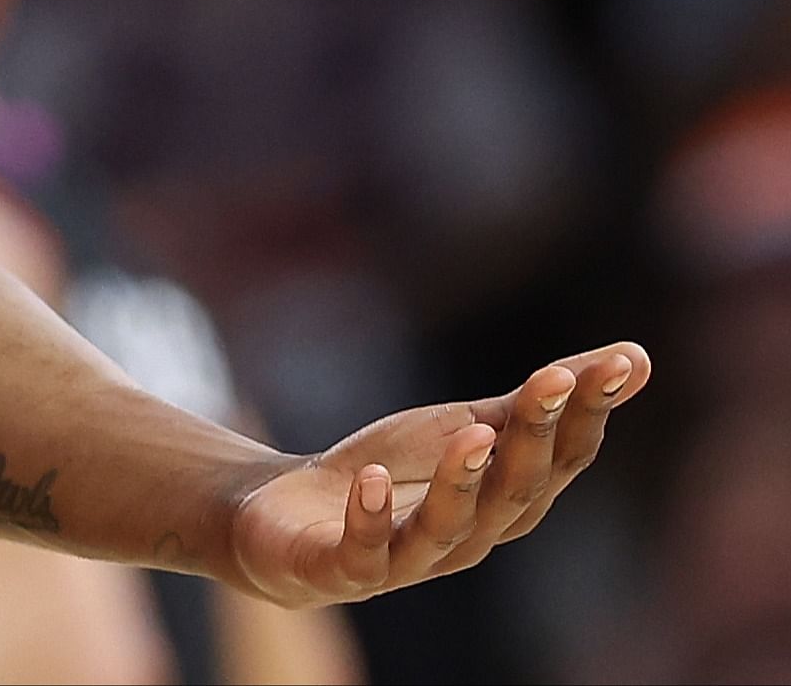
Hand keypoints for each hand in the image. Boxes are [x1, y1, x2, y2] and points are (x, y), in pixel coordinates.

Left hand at [224, 344, 651, 606]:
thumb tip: (637, 358)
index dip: (589, 412)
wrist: (288, 515)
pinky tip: (371, 479)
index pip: (561, 460)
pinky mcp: (344, 568)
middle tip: (553, 378)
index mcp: (508, 502)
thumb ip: (536, 402)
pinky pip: (363, 551)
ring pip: (447, 527)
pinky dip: (370, 518)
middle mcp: (471, 537)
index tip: (618, 362)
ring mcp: (407, 557)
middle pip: (513, 491)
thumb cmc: (397, 472)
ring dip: (463, 481)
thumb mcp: (467, 426)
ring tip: (472, 432)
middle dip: (536, 437)